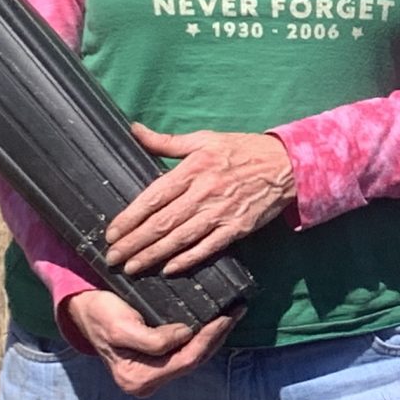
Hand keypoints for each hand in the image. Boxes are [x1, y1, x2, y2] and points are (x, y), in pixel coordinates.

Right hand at [58, 290, 238, 397]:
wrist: (85, 309)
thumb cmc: (101, 315)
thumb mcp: (121, 327)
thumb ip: (153, 340)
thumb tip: (186, 335)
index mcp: (137, 379)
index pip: (186, 361)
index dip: (209, 338)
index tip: (225, 315)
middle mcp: (147, 382)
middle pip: (194, 360)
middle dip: (217, 336)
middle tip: (237, 310)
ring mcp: (153, 373)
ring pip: (194, 356)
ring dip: (215, 336)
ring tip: (233, 313)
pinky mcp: (158, 360)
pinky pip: (186, 350)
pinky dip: (204, 335)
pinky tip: (216, 320)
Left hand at [106, 125, 296, 274]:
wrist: (287, 165)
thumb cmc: (243, 150)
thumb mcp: (205, 139)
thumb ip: (167, 141)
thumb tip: (135, 130)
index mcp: (194, 168)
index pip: (154, 196)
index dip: (130, 217)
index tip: (112, 233)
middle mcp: (205, 191)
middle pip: (163, 222)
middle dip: (135, 242)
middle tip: (113, 258)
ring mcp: (222, 211)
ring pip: (181, 238)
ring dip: (154, 255)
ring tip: (132, 267)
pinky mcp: (237, 227)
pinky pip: (208, 247)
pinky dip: (188, 259)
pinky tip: (168, 269)